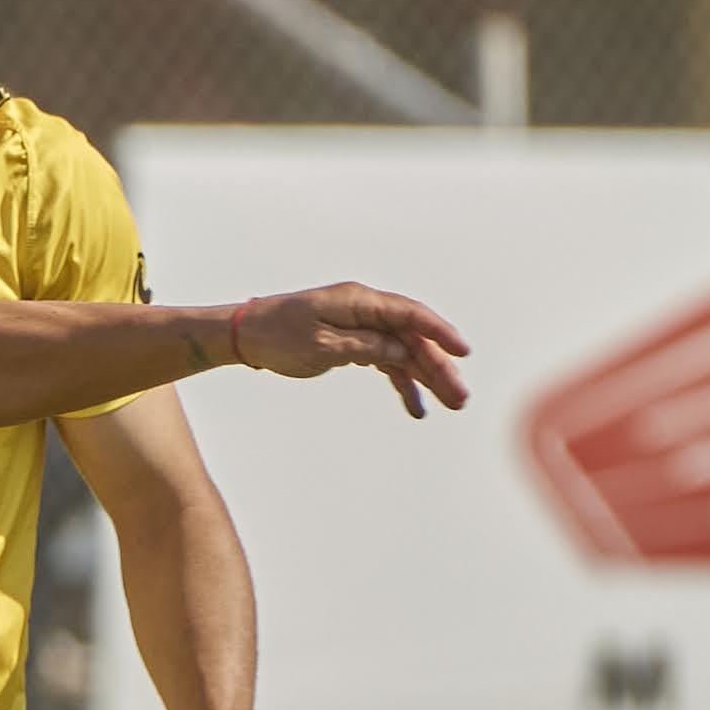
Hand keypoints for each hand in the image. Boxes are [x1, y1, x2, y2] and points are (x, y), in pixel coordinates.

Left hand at [225, 285, 473, 417]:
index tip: (462, 352)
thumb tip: (399, 349)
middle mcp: (366, 311)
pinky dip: (401, 383)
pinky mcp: (356, 344)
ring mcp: (363, 327)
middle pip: (412, 338)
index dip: (438, 332)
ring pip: (404, 352)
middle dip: (438, 367)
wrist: (247, 335)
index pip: (409, 314)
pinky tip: (417, 407)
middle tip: (460, 397)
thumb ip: (362, 345)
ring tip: (452, 403)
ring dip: (427, 378)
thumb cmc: (277, 335)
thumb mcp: (320, 345)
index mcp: (359, 302)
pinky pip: (387, 362)